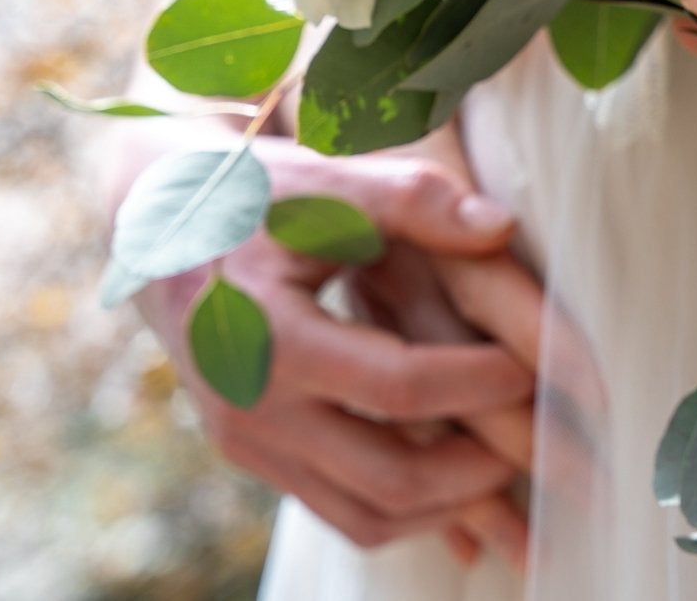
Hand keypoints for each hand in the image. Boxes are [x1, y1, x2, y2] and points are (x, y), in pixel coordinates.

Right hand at [134, 134, 537, 565]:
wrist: (157, 224)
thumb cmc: (253, 194)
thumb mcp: (325, 180)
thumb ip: (412, 200)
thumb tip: (502, 228)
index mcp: (270, 337)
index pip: (396, 387)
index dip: (476, 383)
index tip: (534, 367)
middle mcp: (251, 406)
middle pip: (385, 478)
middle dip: (475, 470)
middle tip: (539, 439)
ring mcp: (246, 442)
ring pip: (363, 516)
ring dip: (446, 505)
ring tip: (508, 463)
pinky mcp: (251, 455)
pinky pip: (338, 509)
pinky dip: (405, 506)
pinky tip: (457, 474)